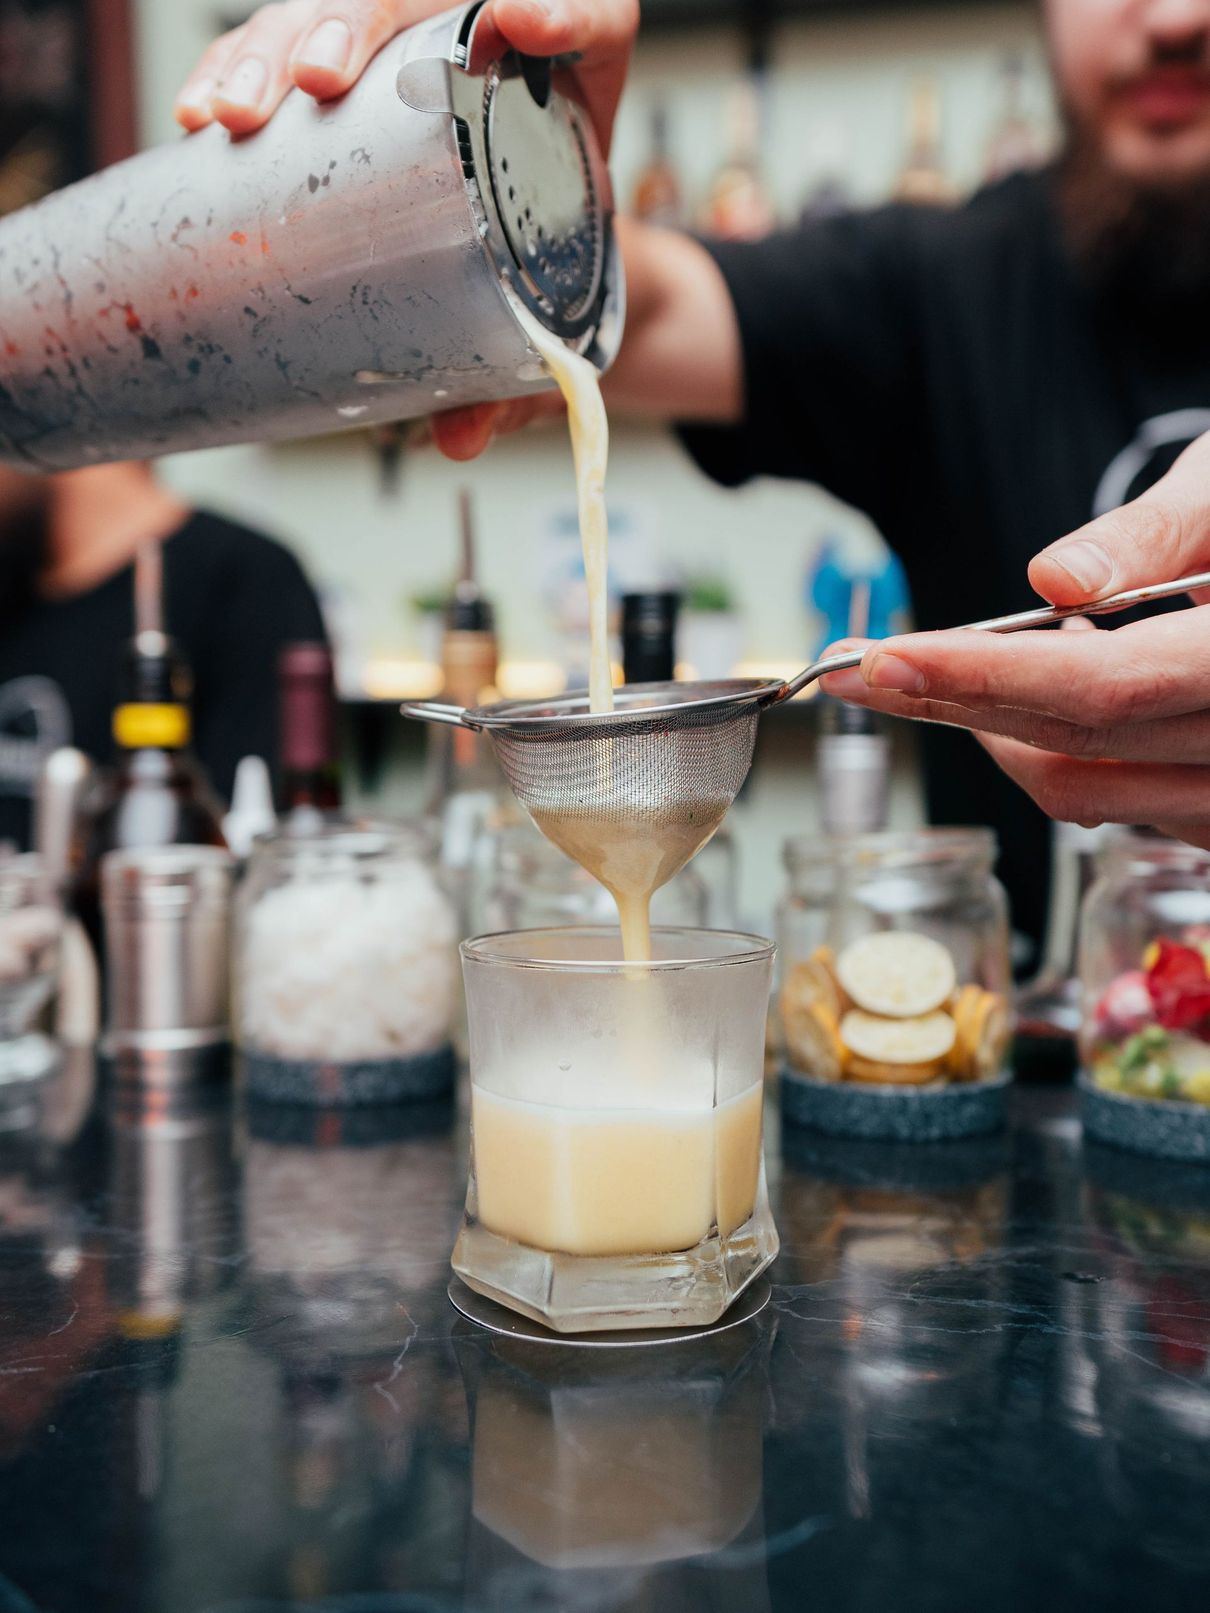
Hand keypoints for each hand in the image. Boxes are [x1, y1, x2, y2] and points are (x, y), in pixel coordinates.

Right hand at [175, 0, 636, 460]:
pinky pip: (296, 51)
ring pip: (347, 13)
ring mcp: (420, 58)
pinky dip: (244, 73)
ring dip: (275, 46)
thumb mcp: (552, 333)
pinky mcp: (362, 82)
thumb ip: (519, 385)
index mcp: (577, 93)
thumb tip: (457, 434)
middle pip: (424, 0)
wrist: (547, 278)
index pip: (591, 18)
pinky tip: (206, 112)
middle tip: (316, 81)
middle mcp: (496, 57)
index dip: (561, 7)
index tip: (518, 23)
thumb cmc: (555, 287)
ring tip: (232, 108)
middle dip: (355, 25)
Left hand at [819, 431, 1209, 848]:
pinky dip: (1063, 756)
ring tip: (952, 673)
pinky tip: (1042, 699)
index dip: (982, 677)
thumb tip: (1053, 583)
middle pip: (1077, 746)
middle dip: (953, 706)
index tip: (884, 659)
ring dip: (1001, 736)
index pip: (1104, 687)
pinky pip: (1123, 803)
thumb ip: (1159, 534)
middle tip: (864, 671)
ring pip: (1087, 792)